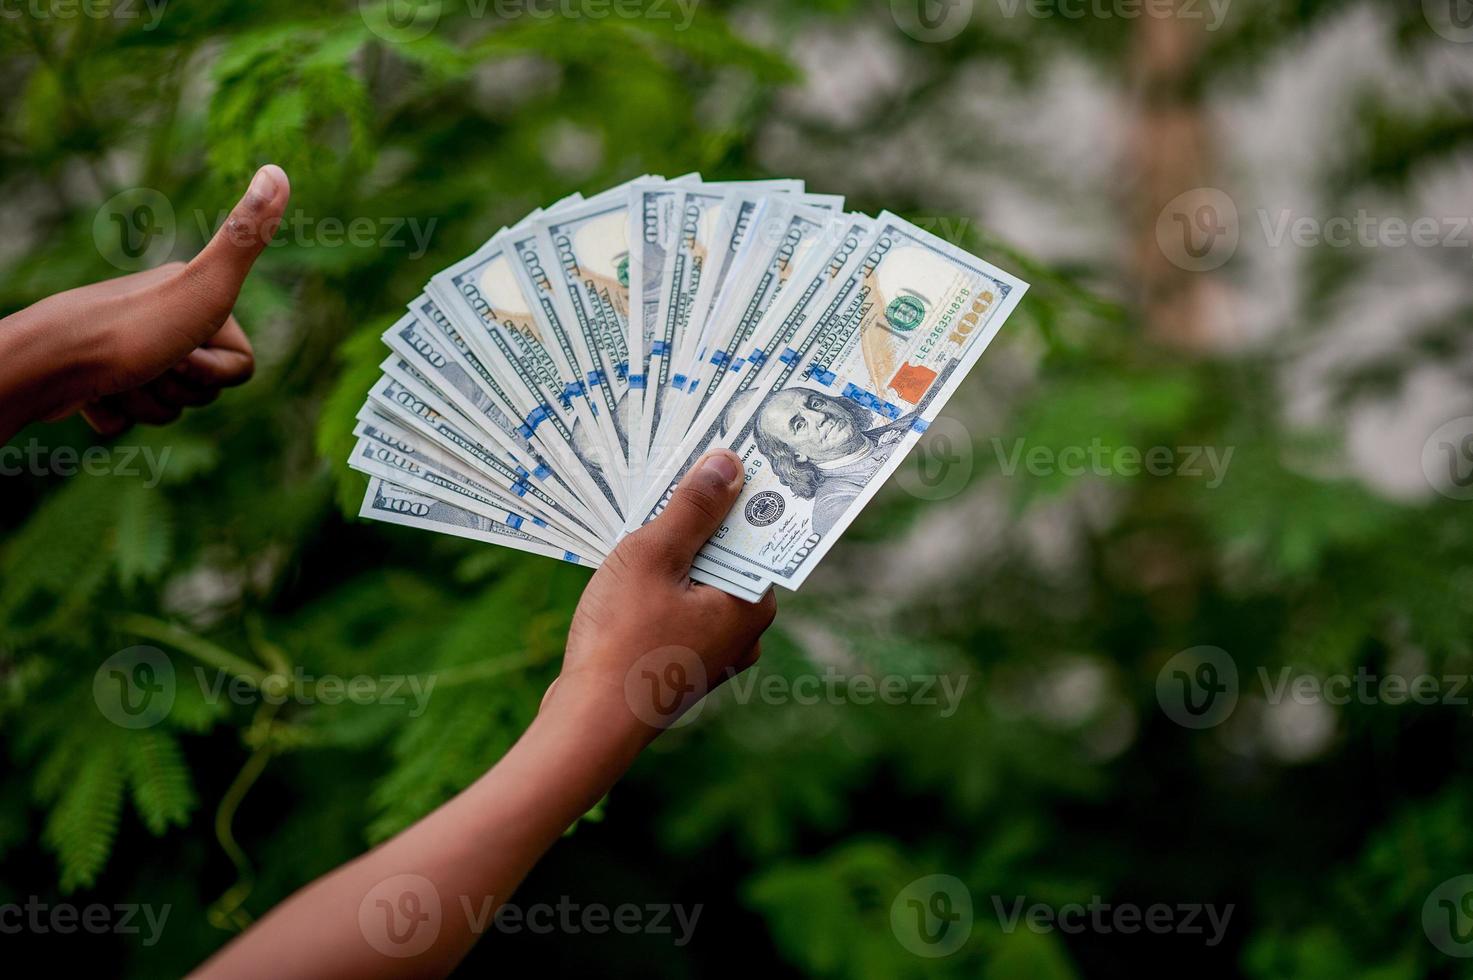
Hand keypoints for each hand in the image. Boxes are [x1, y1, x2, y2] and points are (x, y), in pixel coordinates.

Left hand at [0, 165, 289, 439]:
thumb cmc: (130, 330)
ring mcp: (127, 351)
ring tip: (119, 380)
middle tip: (150, 366)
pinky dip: (115, 413)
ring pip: (167, 403)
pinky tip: (97, 396)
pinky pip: (127, 415)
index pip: (240, 364)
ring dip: (147, 402)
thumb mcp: (204, 286)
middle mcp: (160, 317)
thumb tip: (277, 169)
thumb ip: (245, 238)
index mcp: (190, 295)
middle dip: (180, 388)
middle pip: (204, 386)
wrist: (48, 364)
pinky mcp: (97, 382)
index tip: (184, 350)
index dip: (215, 371)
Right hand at [550, 449, 776, 738]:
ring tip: (638, 525)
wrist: (588, 726)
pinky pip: (679, 610)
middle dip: (698, 522)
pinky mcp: (683, 666)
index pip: (757, 532)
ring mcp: (715, 654)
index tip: (711, 457)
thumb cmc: (622, 640)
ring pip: (700, 584)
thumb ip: (693, 509)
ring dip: (673, 556)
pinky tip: (626, 576)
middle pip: (728, 556)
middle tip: (665, 482)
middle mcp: (745, 631)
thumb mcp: (653, 557)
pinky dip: (660, 590)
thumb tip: (729, 464)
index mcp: (752, 603)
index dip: (733, 492)